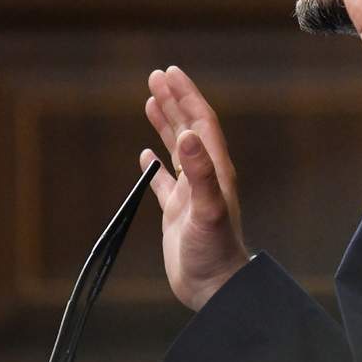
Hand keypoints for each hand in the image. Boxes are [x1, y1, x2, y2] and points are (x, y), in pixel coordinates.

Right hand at [141, 65, 250, 310]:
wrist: (215, 288)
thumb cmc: (215, 252)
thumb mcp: (208, 209)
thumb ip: (200, 173)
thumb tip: (189, 135)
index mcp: (216, 170)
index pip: (202, 123)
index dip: (187, 96)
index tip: (170, 72)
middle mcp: (206, 177)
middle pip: (189, 129)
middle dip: (175, 101)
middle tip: (156, 76)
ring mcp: (192, 194)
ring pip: (177, 150)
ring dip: (165, 124)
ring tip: (152, 101)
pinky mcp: (178, 213)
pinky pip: (165, 182)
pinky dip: (155, 164)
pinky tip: (145, 153)